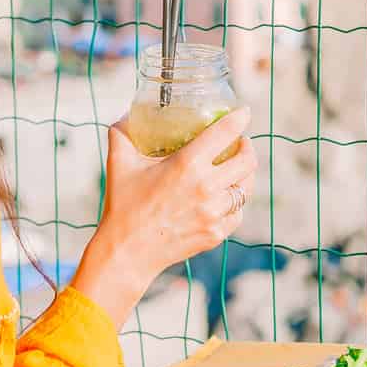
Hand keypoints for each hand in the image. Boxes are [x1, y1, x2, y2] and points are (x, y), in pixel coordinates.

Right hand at [70, 107, 258, 326]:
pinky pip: (237, 213)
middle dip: (248, 147)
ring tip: (236, 169)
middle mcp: (207, 187)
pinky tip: (225, 198)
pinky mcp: (216, 233)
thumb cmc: (123, 207)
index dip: (240, 119)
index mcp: (187, 164)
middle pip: (248, 160)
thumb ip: (121, 134)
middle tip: (240, 143)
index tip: (244, 113)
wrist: (127, 253)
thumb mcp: (119, 164)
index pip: (226, 133)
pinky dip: (235, 203)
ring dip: (244, 175)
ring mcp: (214, 213)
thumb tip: (124, 116)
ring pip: (246, 188)